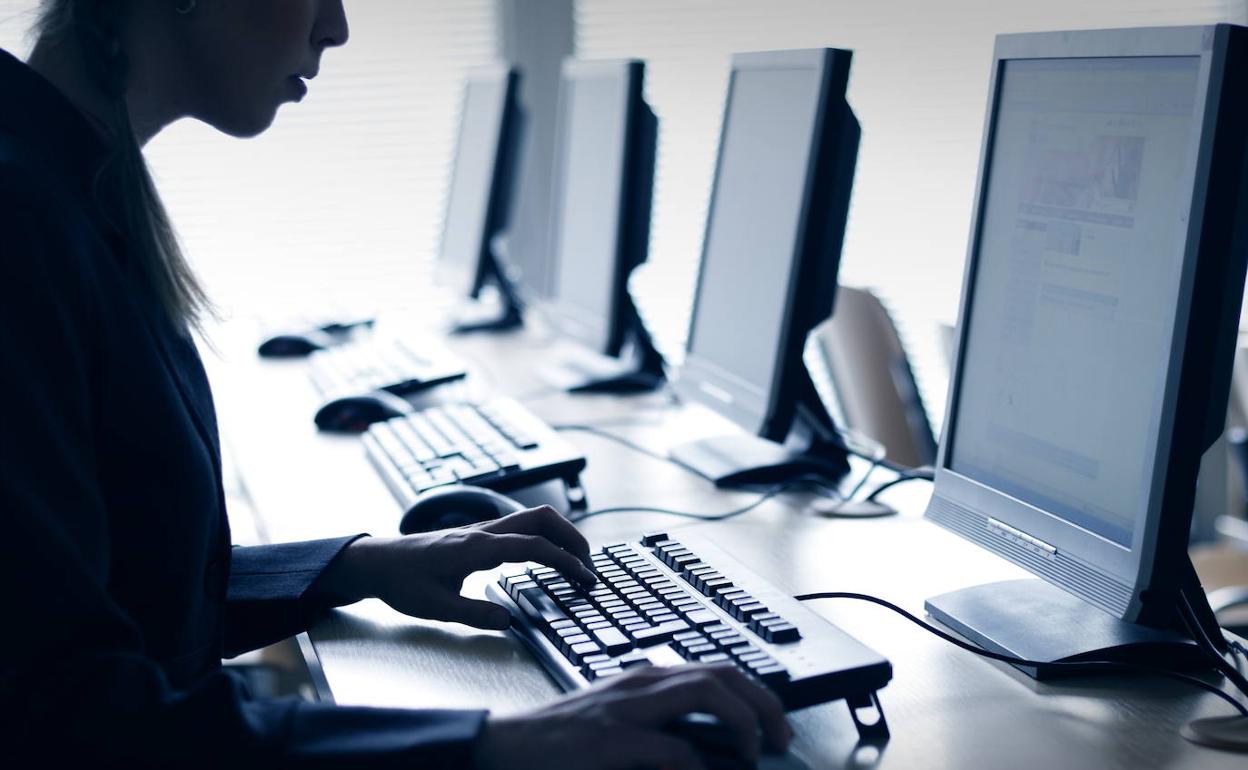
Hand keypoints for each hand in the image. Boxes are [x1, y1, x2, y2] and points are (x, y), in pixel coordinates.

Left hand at [320, 505, 595, 628]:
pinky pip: (522, 527)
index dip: (564, 560)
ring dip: (561, 535)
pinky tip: (549, 559)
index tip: (584, 578)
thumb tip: (509, 622)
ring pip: (534, 518)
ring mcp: (483, 530)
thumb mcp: (435, 606)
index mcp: (477, 547)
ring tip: (577, 564)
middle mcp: (484, 532)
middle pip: (542, 518)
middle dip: (573, 538)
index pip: (533, 545)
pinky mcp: (481, 535)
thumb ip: (474, 614)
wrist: (377, 562)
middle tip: (589, 567)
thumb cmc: (401, 581)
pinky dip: (545, 538)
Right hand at [473, 664, 793, 769]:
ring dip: (742, 722)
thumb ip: (658, 728)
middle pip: (721, 673)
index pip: (715, 670)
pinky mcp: (610, 740)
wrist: (503, 747)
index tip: (775, 725)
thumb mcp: (615, 724)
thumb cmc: (559, 741)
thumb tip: (705, 751)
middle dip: (763, 703)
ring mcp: (626, 709)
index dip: (755, 694)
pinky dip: (695, 763)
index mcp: (644, 680)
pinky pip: (671, 747)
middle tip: (781, 738)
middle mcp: (640, 684)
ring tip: (754, 752)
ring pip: (705, 691)